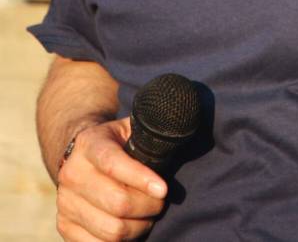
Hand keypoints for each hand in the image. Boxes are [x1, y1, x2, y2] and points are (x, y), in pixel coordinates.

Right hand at [54, 117, 166, 240]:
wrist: (80, 156)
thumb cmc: (118, 142)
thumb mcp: (130, 129)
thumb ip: (147, 137)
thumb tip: (171, 149)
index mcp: (89, 144)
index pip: (115, 164)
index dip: (142, 179)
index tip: (164, 189)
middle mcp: (72, 173)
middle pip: (118, 203)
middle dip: (149, 207)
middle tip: (161, 202)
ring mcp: (65, 202)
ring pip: (111, 229)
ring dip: (139, 227)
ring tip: (149, 216)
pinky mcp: (64, 225)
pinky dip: (122, 241)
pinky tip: (132, 227)